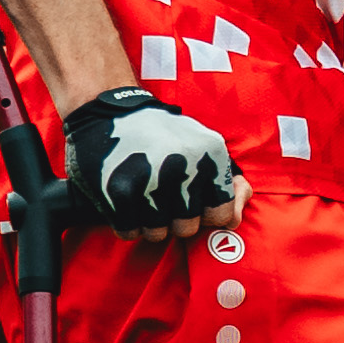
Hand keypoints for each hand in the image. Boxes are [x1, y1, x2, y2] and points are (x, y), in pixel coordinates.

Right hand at [61, 86, 242, 234]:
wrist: (106, 108)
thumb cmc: (160, 133)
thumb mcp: (202, 144)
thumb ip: (226, 181)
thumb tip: (236, 214)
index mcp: (211, 153)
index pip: (222, 214)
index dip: (204, 213)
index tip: (190, 200)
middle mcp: (184, 166)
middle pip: (188, 228)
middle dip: (173, 219)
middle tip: (159, 195)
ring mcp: (151, 180)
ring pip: (158, 234)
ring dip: (148, 223)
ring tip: (140, 196)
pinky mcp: (119, 192)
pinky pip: (130, 231)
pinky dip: (125, 223)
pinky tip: (123, 201)